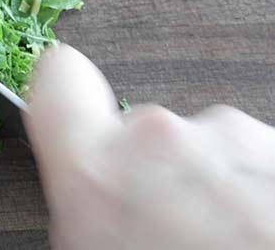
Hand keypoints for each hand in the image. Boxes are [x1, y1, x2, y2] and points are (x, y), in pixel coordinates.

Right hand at [24, 44, 274, 249]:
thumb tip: (87, 200)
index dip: (58, 90)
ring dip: (207, 189)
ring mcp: (230, 138)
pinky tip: (254, 234)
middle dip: (150, 175)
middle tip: (167, 234)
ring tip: (221, 242)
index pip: (57, 78)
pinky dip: (250, 194)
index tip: (68, 108)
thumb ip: (82, 210)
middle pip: (137, 131)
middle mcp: (160, 139)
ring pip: (200, 149)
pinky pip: (248, 161)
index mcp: (97, 173)